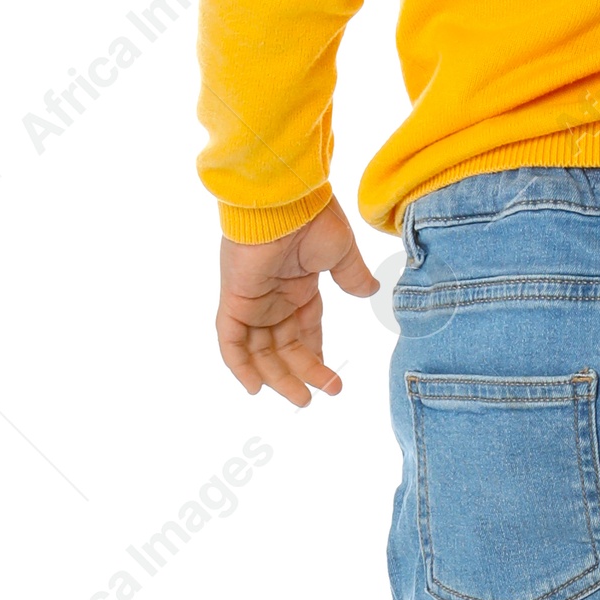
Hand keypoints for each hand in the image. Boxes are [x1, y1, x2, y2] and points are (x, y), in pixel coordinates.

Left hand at [216, 195, 379, 407]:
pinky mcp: (234, 300)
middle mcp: (274, 297)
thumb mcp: (342, 254)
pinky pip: (230, 341)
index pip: (304, 332)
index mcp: (298, 286)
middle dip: (301, 373)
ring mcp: (253, 300)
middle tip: (317, 397)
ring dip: (277, 377)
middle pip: (283, 347)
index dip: (315, 357)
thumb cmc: (313, 219)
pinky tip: (255, 388)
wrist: (284, 200)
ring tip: (300, 399)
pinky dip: (239, 365)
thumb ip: (353, 277)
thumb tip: (369, 292)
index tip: (332, 381)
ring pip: (260, 351)